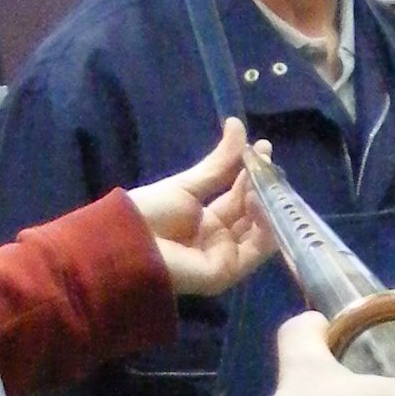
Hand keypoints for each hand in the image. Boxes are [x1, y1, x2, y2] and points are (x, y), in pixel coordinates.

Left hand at [129, 118, 274, 301]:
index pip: (237, 195)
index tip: (262, 146)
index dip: (250, 172)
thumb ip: (218, 163)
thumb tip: (236, 123)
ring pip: (259, 230)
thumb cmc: (150, 212)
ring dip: (265, 203)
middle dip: (262, 185)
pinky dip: (264, 226)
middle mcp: (219, 237)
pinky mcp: (228, 271)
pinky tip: (258, 200)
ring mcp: (225, 255)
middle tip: (268, 159)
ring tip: (263, 177)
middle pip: (250, 212)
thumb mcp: (187, 185)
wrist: (126, 244)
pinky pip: (256, 249)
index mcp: (205, 219)